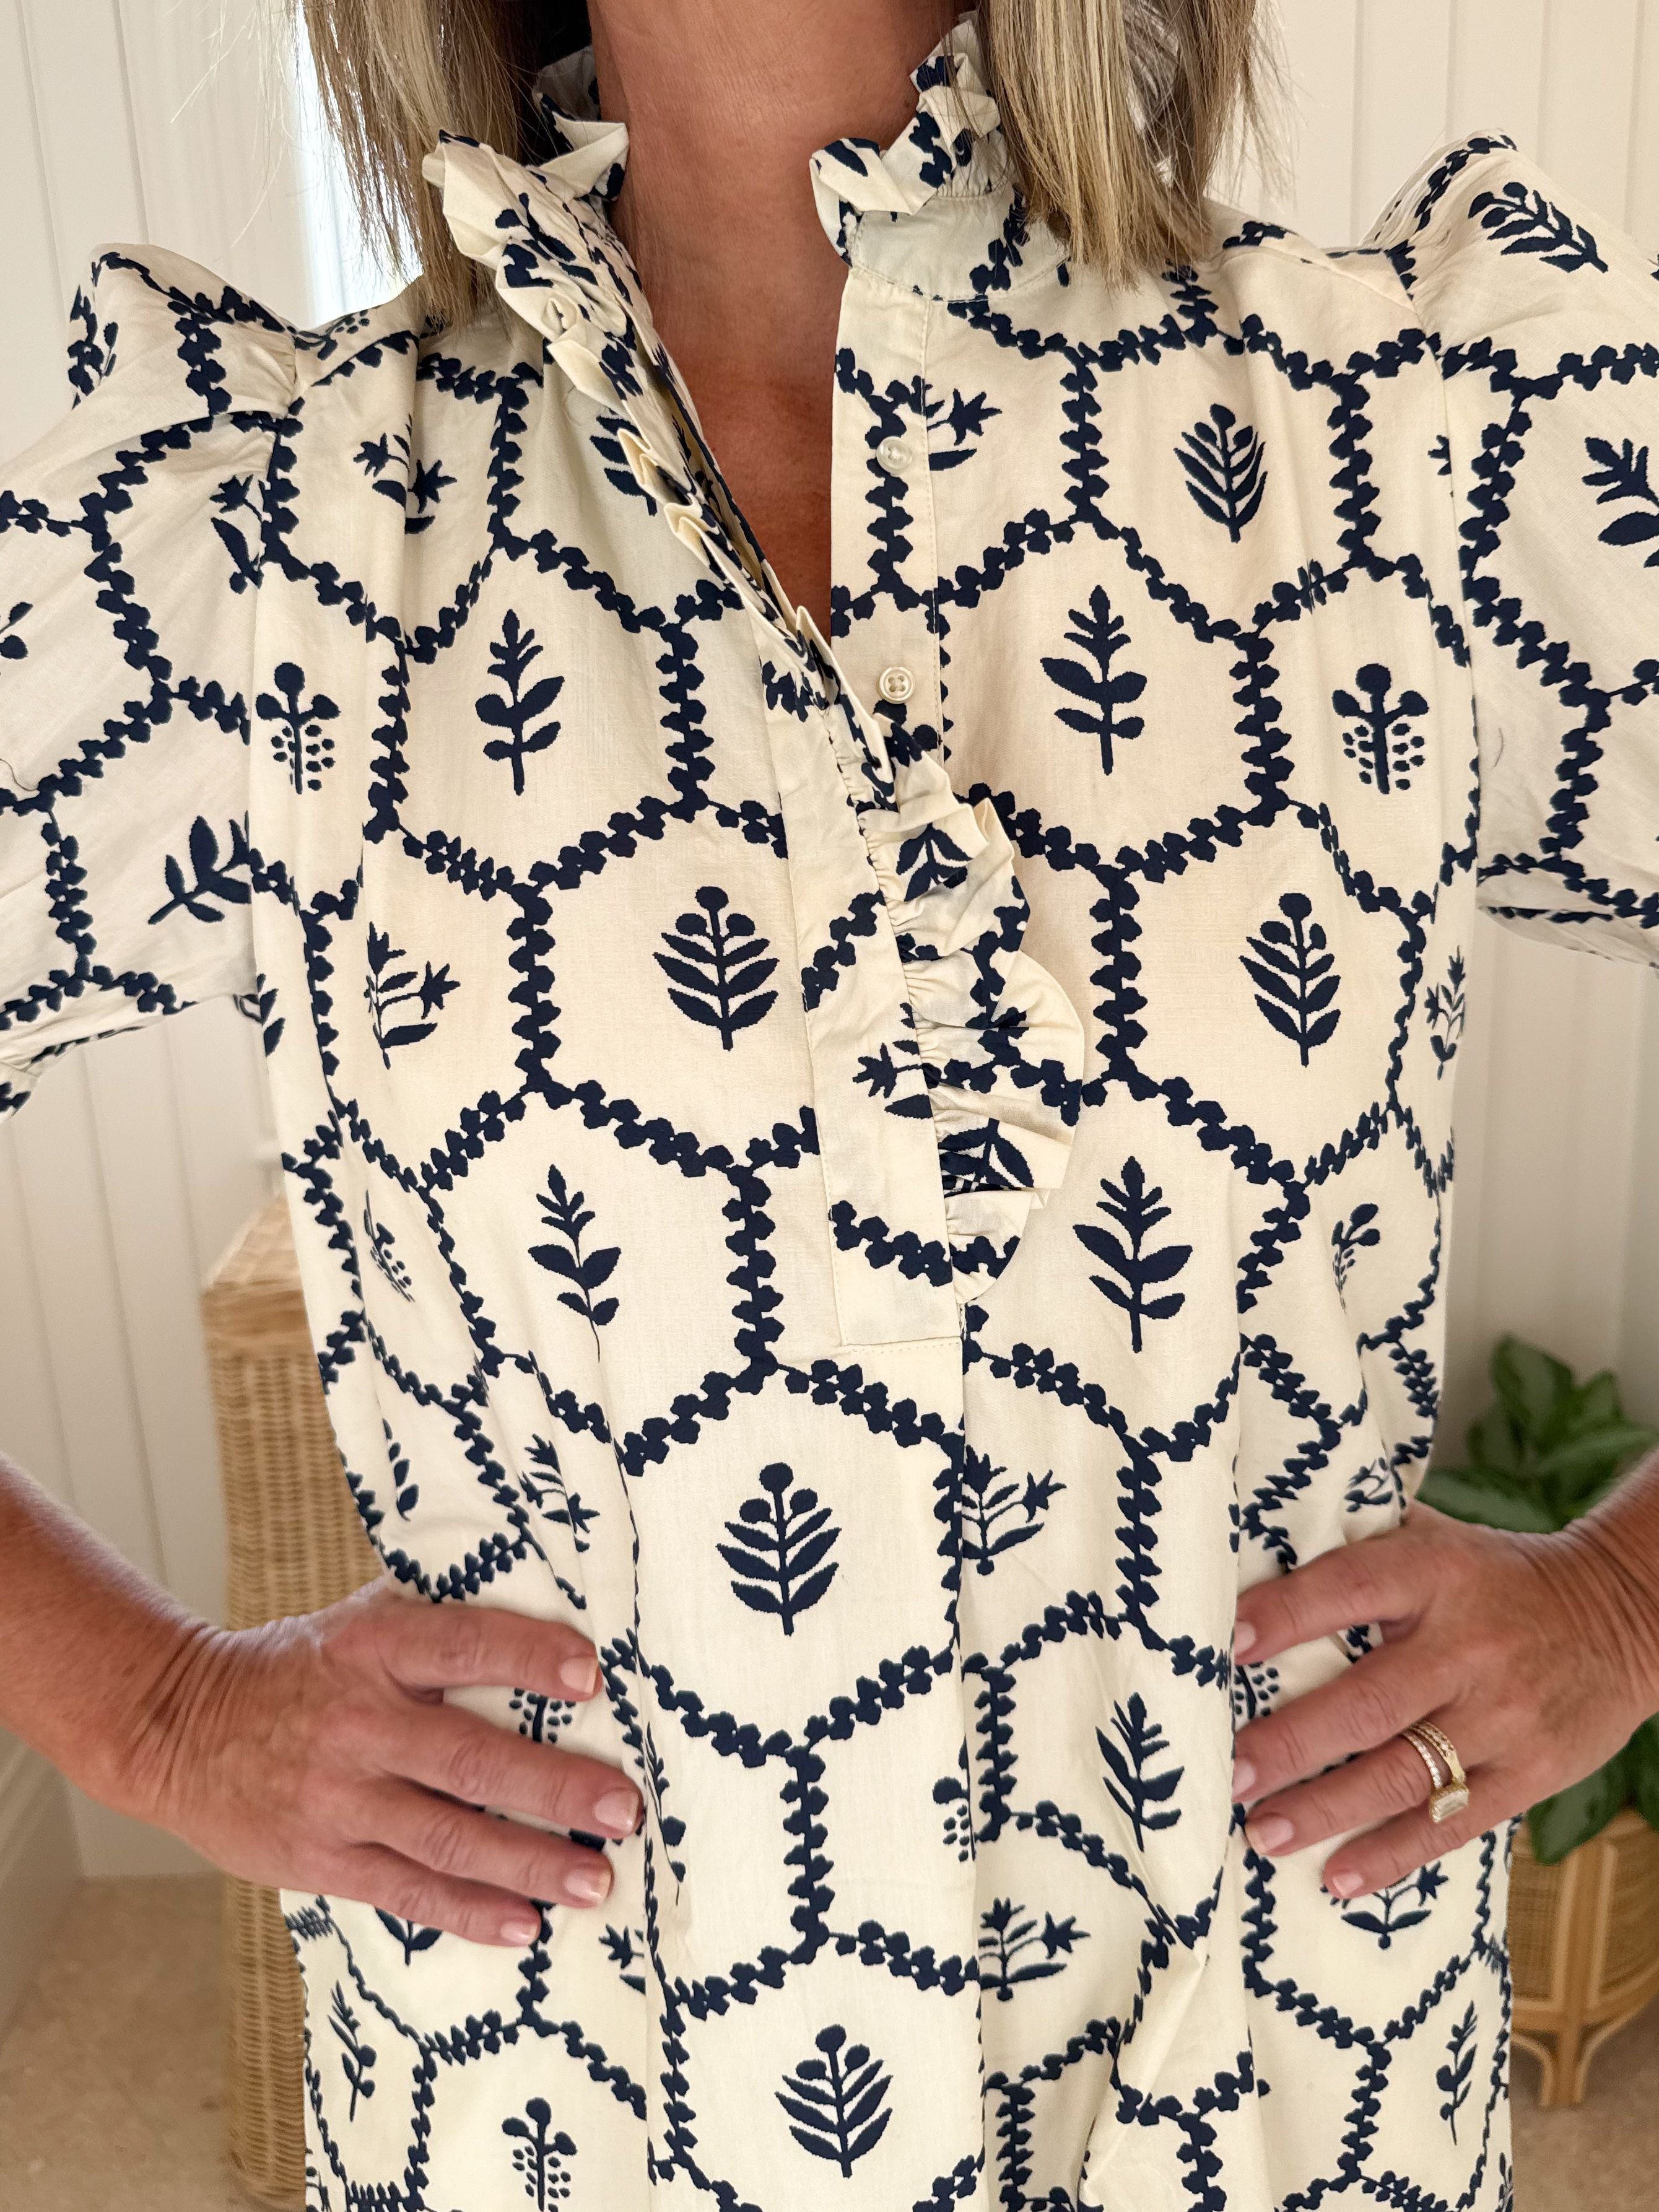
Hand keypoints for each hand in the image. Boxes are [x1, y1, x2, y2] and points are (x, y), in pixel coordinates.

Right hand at [117, 1579, 639, 1946]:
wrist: (181, 1727)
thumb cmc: (304, 1666)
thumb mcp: (363, 1620)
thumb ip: (439, 1619)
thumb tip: (547, 1604)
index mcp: (374, 1646)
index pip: (463, 1645)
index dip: (528, 1657)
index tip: (592, 1676)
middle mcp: (360, 1723)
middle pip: (469, 1759)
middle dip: (554, 1788)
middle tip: (623, 1808)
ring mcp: (339, 1798)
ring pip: (448, 1837)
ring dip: (529, 1862)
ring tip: (596, 1882)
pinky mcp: (322, 1859)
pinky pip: (408, 1889)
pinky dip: (470, 1911)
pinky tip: (525, 1924)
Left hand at [1230, 1500, 1658, 1897]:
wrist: (1623, 1614)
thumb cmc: (1497, 1576)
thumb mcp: (1436, 1540)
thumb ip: (1361, 1542)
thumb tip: (1258, 1541)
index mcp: (1434, 1575)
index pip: (1348, 1589)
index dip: (1286, 1615)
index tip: (1227, 1645)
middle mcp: (1465, 1648)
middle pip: (1366, 1703)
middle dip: (1290, 1744)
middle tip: (1230, 1773)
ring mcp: (1500, 1718)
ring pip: (1401, 1774)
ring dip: (1325, 1809)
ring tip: (1262, 1833)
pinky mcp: (1529, 1774)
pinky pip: (1451, 1823)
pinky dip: (1391, 1854)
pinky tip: (1338, 1876)